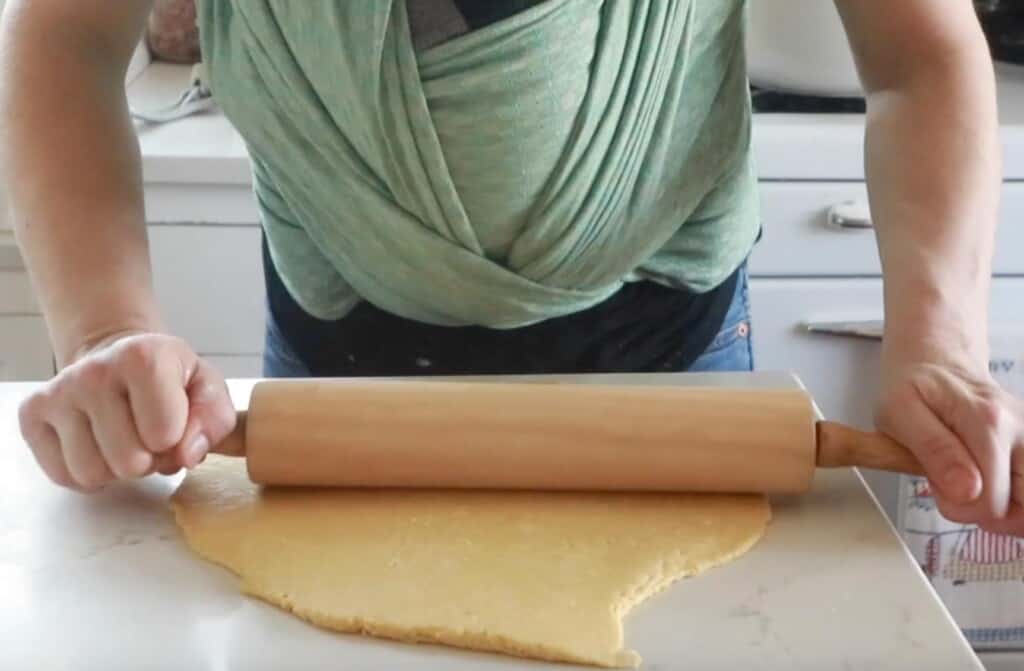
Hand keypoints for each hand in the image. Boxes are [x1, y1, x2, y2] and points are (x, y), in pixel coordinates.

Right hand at [18, 332, 235, 490]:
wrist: (119, 358)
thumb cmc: (170, 379)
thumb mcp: (207, 389)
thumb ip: (214, 421)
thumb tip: (187, 454)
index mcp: (144, 356)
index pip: (165, 435)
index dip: (177, 441)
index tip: (174, 422)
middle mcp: (94, 371)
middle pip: (129, 462)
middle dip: (148, 460)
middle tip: (149, 437)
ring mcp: (58, 391)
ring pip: (92, 473)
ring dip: (116, 470)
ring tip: (126, 440)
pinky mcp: (32, 413)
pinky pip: (64, 476)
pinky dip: (88, 474)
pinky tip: (99, 445)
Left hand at [876, 358, 1023, 535]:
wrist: (937, 361)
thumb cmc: (912, 387)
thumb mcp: (899, 412)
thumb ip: (934, 451)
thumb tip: (968, 491)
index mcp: (988, 422)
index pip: (990, 499)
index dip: (960, 508)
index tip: (938, 490)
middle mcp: (1023, 429)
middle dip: (992, 515)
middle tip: (960, 495)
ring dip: (1011, 511)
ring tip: (978, 494)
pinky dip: (1018, 500)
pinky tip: (994, 489)